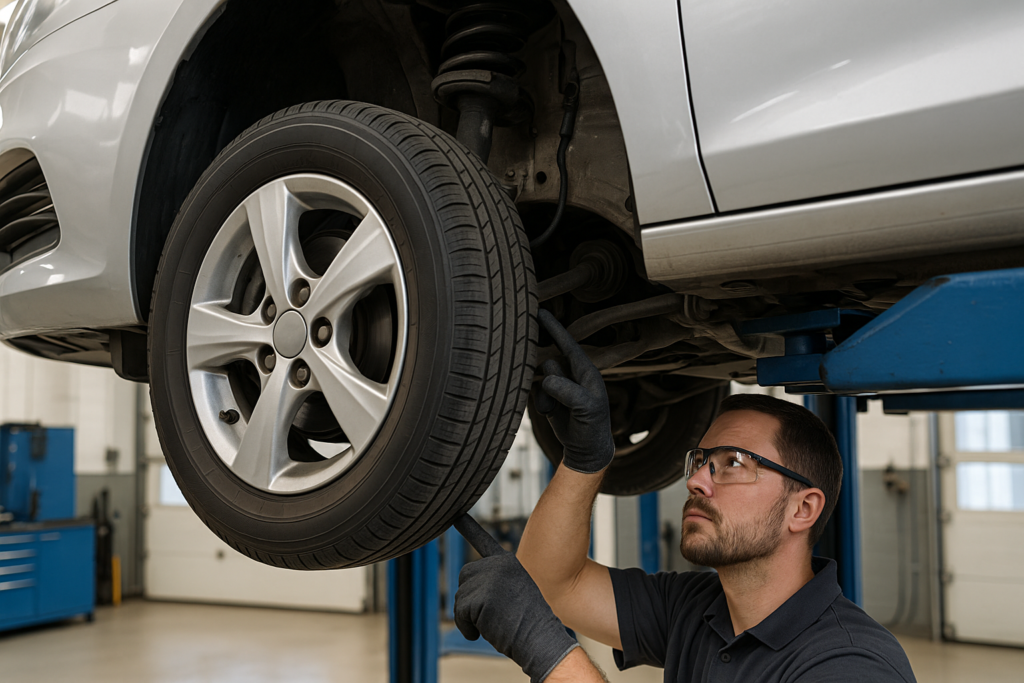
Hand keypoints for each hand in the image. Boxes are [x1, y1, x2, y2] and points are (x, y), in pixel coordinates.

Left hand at [453, 515, 579, 682]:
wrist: (541, 640)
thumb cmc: (530, 624)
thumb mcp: (515, 593)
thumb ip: (495, 583)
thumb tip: (468, 590)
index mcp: (507, 562)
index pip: (483, 542)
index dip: (468, 528)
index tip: (457, 515)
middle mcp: (498, 564)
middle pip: (465, 577)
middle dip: (471, 599)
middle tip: (493, 615)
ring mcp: (489, 579)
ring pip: (461, 598)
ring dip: (471, 617)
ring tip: (496, 623)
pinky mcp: (480, 596)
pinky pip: (460, 614)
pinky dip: (467, 628)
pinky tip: (486, 632)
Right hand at [535, 309, 614, 473]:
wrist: (586, 450)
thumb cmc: (592, 428)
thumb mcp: (587, 410)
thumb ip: (569, 392)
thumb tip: (547, 379)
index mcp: (586, 370)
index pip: (567, 343)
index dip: (553, 327)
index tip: (538, 310)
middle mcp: (571, 372)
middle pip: (548, 362)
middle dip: (549, 380)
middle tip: (558, 400)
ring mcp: (559, 383)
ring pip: (538, 377)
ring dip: (544, 397)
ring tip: (555, 412)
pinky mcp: (548, 395)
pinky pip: (534, 390)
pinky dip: (540, 404)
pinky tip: (551, 414)